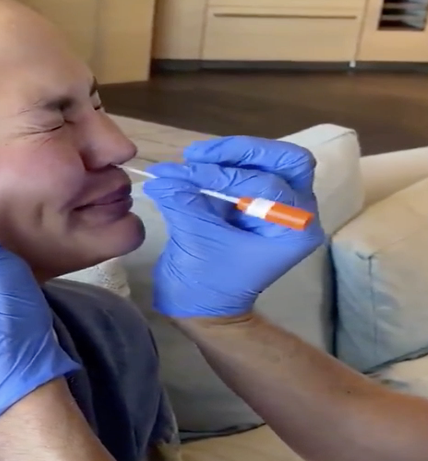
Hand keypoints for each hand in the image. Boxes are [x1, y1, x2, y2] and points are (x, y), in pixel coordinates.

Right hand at [143, 136, 325, 317]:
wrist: (203, 308)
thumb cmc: (206, 284)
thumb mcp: (195, 239)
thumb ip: (183, 200)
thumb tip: (162, 171)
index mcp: (293, 230)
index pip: (266, 185)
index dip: (223, 176)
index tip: (186, 173)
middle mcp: (297, 213)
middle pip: (286, 161)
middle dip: (242, 152)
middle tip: (201, 155)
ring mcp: (279, 205)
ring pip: (269, 159)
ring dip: (230, 154)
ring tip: (191, 158)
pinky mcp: (257, 200)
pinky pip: (248, 170)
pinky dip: (222, 163)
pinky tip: (194, 165)